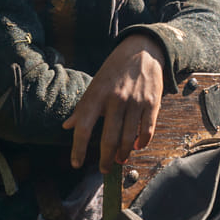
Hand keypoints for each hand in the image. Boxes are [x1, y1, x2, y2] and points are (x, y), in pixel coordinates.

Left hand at [62, 34, 165, 172]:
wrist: (142, 50)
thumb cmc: (114, 70)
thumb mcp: (95, 84)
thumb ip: (83, 107)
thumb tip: (66, 126)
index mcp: (97, 94)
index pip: (83, 127)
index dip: (78, 149)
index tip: (76, 164)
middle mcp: (115, 99)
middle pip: (109, 138)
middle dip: (105, 159)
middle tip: (103, 169)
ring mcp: (135, 102)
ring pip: (129, 138)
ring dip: (123, 154)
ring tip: (119, 160)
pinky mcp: (152, 103)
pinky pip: (147, 130)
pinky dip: (142, 142)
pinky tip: (137, 147)